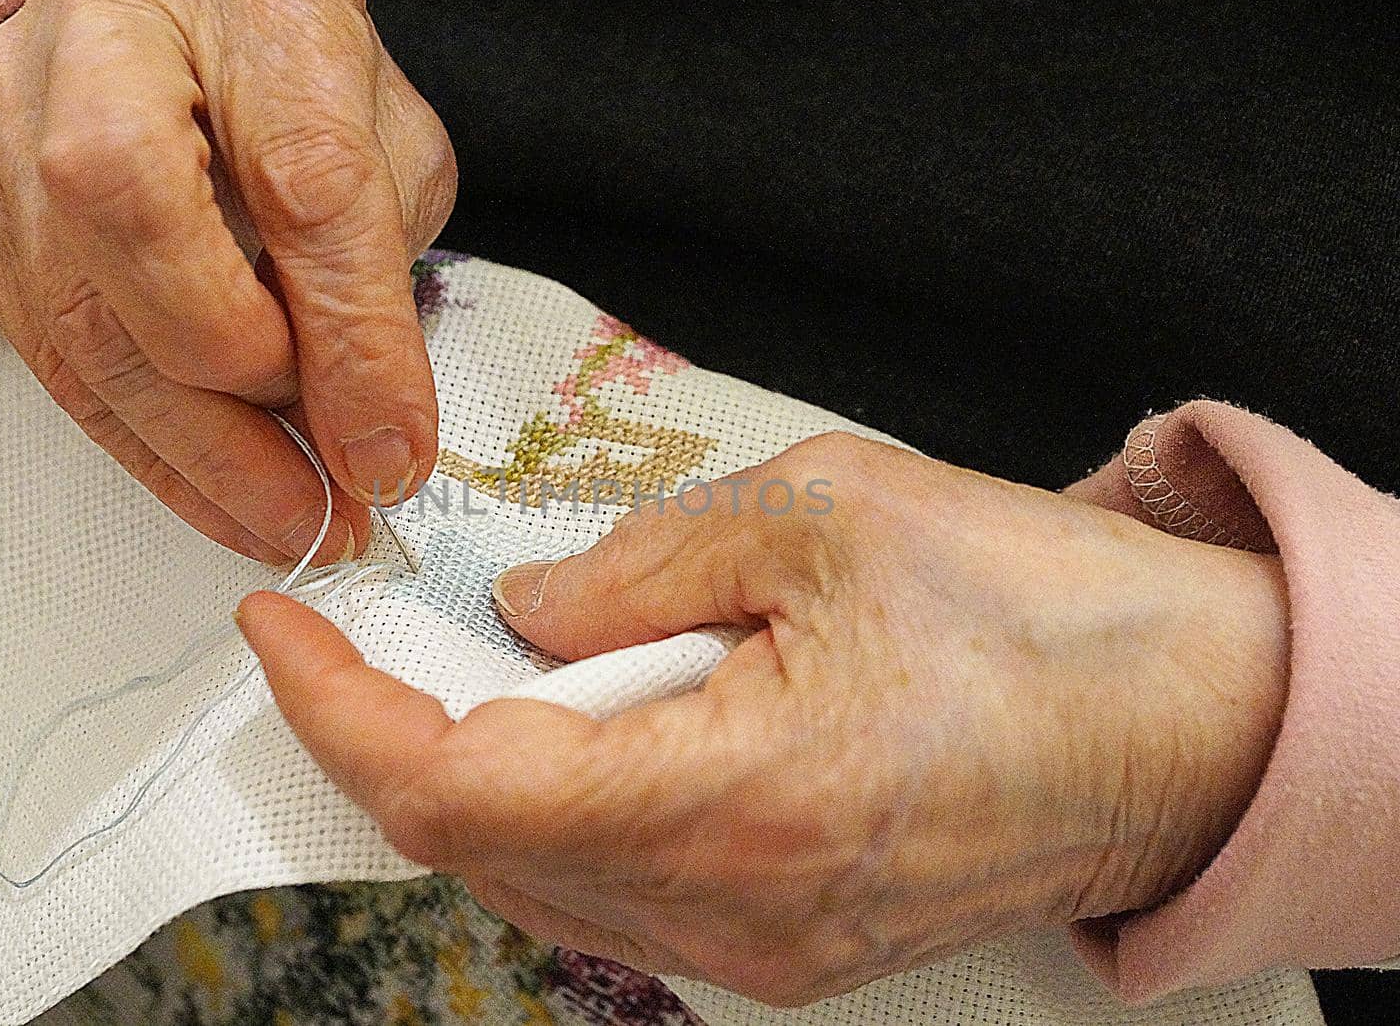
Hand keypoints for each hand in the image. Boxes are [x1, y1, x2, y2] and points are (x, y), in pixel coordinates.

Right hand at [0, 0, 454, 564]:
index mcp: (184, 35)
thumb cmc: (253, 23)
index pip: (302, 198)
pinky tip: (219, 489)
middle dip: (264, 447)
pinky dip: (149, 447)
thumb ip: (372, 263)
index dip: (359, 343)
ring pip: (97, 363)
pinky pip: (63, 372)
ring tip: (292, 528)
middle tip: (342, 520)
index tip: (401, 450)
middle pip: (164, 310)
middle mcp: (62, 100)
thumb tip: (381, 432)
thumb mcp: (361, 115)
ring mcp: (1, 175)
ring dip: (206, 473)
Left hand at [236, 433, 1289, 1005]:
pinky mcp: (786, 949)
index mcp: (731, 804)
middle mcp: (731, 918)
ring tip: (520, 661)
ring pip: (539, 876)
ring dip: (488, 766)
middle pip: (477, 842)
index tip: (282, 631)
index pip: (453, 786)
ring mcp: (759, 953)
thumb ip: (636, 567)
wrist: (1188, 724)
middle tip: (385, 628)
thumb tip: (524, 612)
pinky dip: (565, 801)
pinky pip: (617, 892)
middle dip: (400, 729)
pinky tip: (603, 719)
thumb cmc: (1040, 614)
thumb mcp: (820, 516)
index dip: (336, 709)